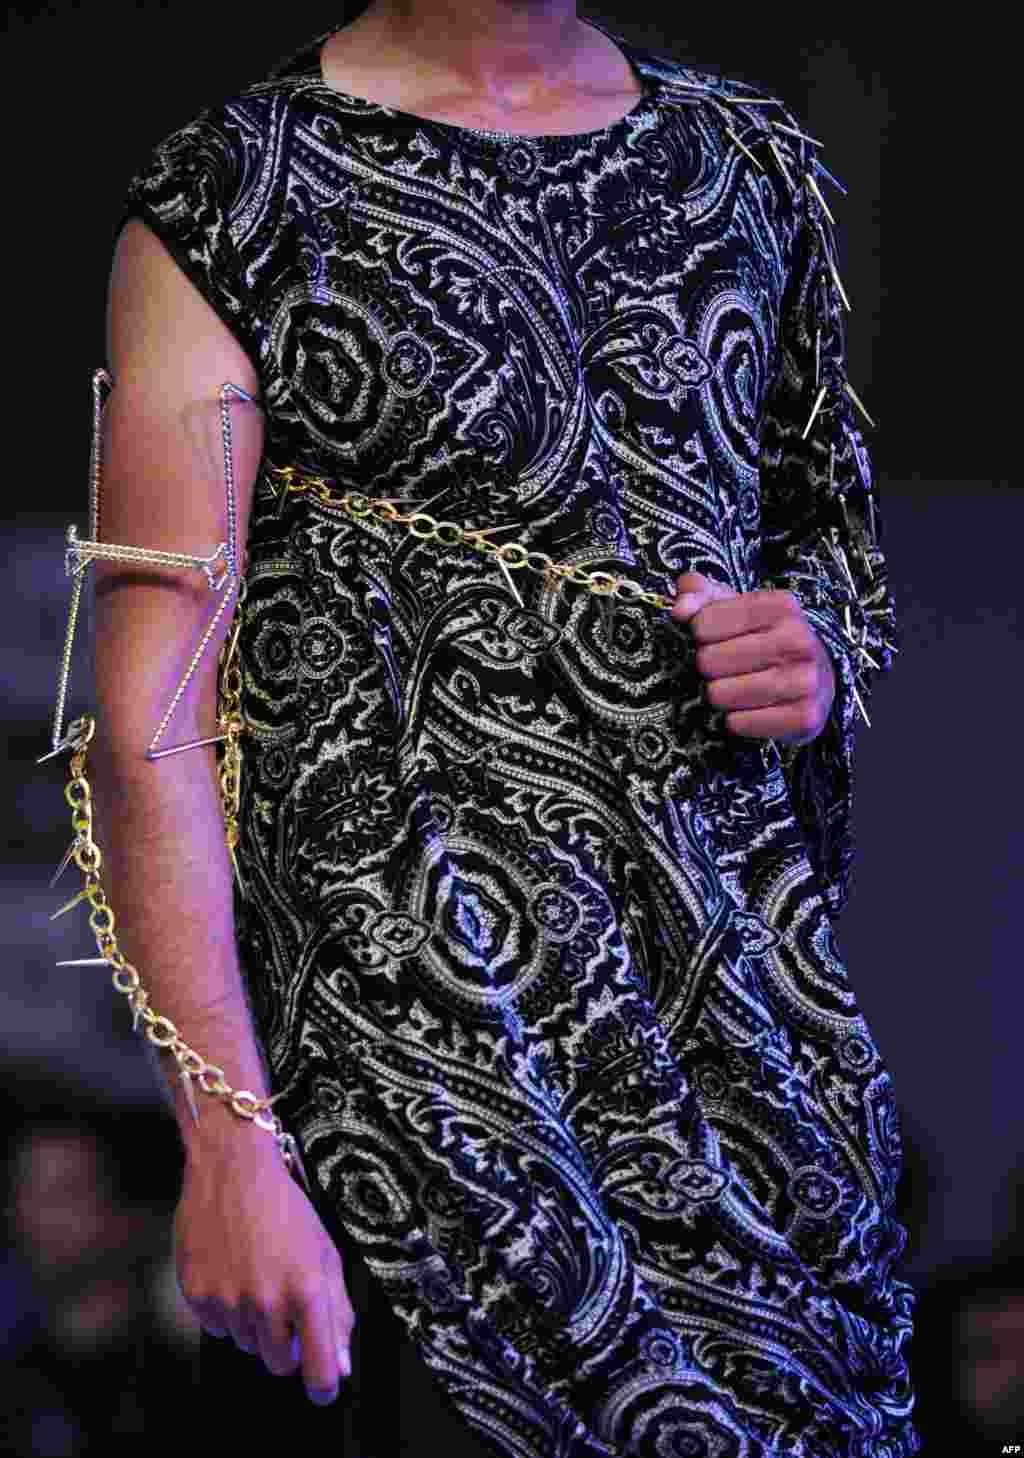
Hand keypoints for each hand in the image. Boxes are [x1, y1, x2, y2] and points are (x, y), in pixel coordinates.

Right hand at [174, 1135, 353, 1406]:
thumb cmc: (284, 1208)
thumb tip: (342, 1365)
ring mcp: (229, 1300)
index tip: (325, 1387)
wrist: (232, 1169)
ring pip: (248, 1344)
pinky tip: (231, 1269)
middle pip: (280, 1364)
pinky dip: (226, 1309)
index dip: (324, 1384)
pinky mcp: (198, 1296)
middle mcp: (266, 1301)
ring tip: (255, 1272)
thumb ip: (337, 1311)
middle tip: (283, 1301)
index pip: (319, 1368)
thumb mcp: (325, 1251)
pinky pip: (218, 1327)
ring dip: (255, 1322)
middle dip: (286, 1343)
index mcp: (306, 1289)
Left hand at [670, 572, 835, 745]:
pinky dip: (735, 721)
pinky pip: (740, 724)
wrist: (816, 674)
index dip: (697, 636)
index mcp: (780, 606)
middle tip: (721, 669)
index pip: (703, 625)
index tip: (710, 639)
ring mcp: (806, 680)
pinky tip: (746, 709)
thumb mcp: (730, 605)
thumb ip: (696, 593)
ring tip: (731, 688)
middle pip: (708, 662)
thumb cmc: (761, 636)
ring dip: (718, 696)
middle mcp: (799, 640)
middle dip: (706, 668)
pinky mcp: (805, 717)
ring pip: (721, 695)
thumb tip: (680, 611)